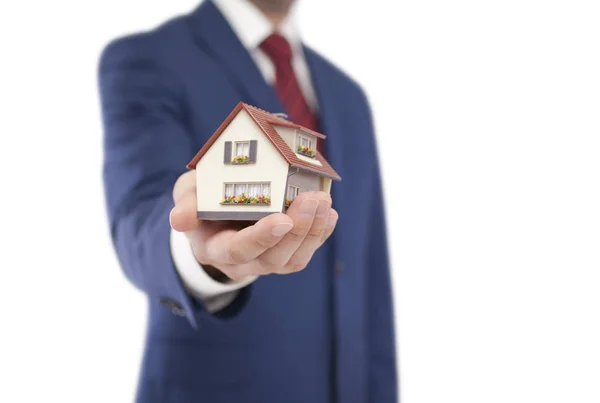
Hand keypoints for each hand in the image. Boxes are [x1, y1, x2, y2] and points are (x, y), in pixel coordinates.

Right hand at [169, 171, 338, 280]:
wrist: (216, 215)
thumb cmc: (202, 199)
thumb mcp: (188, 194)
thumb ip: (187, 203)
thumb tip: (179, 219)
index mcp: (213, 248)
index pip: (237, 250)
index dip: (261, 238)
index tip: (283, 219)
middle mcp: (240, 263)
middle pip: (272, 259)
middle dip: (297, 230)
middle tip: (313, 199)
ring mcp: (265, 262)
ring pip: (292, 260)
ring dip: (313, 232)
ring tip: (324, 202)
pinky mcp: (284, 256)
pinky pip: (304, 253)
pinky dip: (320, 234)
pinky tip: (329, 214)